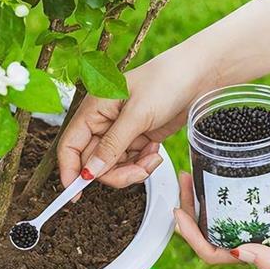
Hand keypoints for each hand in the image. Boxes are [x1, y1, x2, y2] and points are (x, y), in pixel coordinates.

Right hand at [58, 46, 205, 188]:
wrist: (199, 75)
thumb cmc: (167, 80)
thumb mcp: (137, 115)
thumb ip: (112, 145)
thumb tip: (90, 172)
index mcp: (94, 109)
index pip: (70, 145)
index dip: (69, 171)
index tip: (75, 193)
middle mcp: (103, 121)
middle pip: (93, 162)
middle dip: (115, 173)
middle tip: (137, 172)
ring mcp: (121, 131)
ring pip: (113, 166)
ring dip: (133, 169)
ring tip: (152, 156)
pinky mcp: (138, 138)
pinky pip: (131, 162)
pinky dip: (143, 163)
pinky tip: (155, 150)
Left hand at [174, 171, 269, 268]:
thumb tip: (240, 255)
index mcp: (257, 256)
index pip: (213, 252)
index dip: (192, 237)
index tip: (179, 215)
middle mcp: (253, 237)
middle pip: (211, 228)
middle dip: (191, 209)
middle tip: (183, 183)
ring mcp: (260, 218)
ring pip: (222, 210)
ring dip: (203, 195)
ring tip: (192, 173)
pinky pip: (241, 193)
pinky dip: (225, 184)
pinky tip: (216, 168)